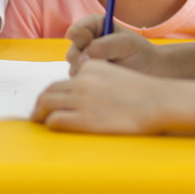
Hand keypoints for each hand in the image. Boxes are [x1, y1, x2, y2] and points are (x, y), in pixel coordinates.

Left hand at [32, 59, 169, 134]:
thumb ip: (95, 75)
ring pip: (46, 103)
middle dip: (40, 102)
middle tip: (37, 112)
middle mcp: (82, 80)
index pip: (62, 80)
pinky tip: (52, 126)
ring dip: (38, 113)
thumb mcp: (114, 72)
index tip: (48, 101)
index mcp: (89, 66)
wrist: (157, 101)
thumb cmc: (141, 91)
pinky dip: (50, 123)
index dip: (52, 93)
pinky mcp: (84, 119)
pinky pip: (55, 119)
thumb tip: (79, 83)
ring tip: (38, 120)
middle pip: (49, 90)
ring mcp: (82, 99)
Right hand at [65, 13, 158, 74]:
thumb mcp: (125, 44)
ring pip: (73, 69)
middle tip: (104, 67)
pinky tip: (106, 81)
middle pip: (71, 53)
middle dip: (85, 62)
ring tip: (110, 74)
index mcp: (93, 26)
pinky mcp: (87, 76)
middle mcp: (85, 42)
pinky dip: (90, 84)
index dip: (82, 41)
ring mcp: (85, 60)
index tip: (95, 48)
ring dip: (89, 74)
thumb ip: (103, 46)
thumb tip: (83, 59)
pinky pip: (79, 82)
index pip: (75, 32)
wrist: (150, 70)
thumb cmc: (139, 52)